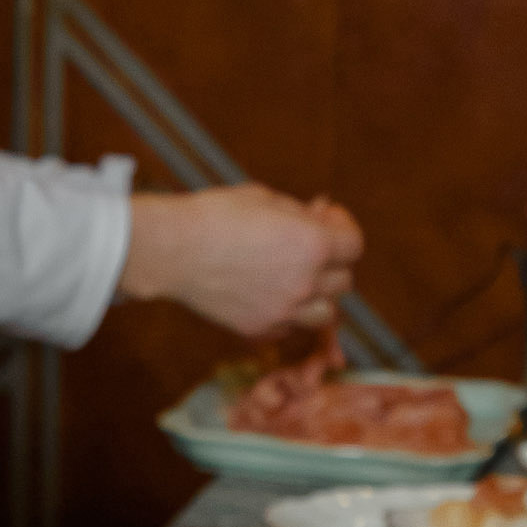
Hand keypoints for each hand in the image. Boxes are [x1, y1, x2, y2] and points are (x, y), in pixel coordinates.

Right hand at [117, 183, 361, 338]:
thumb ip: (300, 213)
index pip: (354, 245)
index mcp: (313, 244)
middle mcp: (306, 282)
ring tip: (295, 279)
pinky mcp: (260, 328)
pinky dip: (288, 314)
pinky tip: (269, 295)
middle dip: (330, 261)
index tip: (326, 219)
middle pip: (343, 280)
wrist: (172, 249)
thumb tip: (319, 217)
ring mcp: (284, 310)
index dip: (343, 228)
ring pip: (325, 313)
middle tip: (307, 246)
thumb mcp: (265, 198)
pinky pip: (290, 328)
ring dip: (318, 296)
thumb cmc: (215, 215)